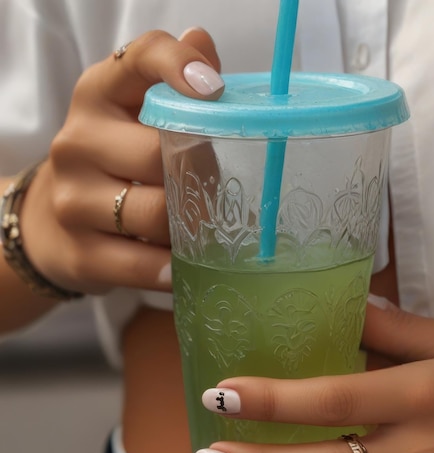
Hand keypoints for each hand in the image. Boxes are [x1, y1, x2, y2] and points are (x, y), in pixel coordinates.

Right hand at [20, 28, 223, 294]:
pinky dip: (174, 268)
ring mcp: (73, 200)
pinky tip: (184, 267)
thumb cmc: (116, 163)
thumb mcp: (137, 117)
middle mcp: (78, 142)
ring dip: (192, 228)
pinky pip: (144, 266)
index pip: (140, 58)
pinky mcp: (80, 254)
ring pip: (157, 214)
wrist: (56, 221)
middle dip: (202, 179)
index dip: (179, 67)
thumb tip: (203, 42)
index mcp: (99, 95)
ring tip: (203, 232)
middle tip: (217, 196)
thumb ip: (173, 86)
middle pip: (161, 155)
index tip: (214, 89)